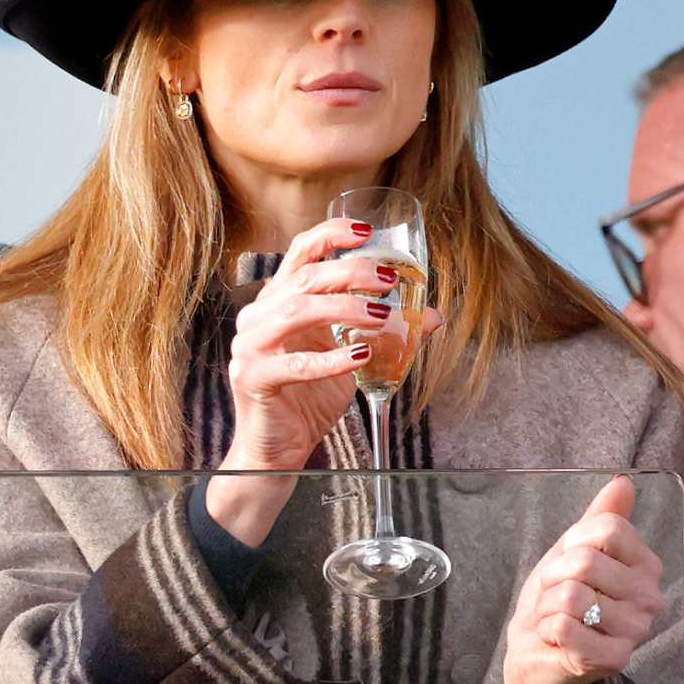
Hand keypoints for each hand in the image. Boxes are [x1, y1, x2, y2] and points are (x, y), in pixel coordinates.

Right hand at [210, 219, 442, 545]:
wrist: (276, 452)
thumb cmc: (308, 399)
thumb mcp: (353, 357)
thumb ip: (387, 333)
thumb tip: (434, 315)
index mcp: (278, 301)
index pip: (299, 253)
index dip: (330, 235)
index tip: (366, 231)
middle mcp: (258, 317)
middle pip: (304, 278)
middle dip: (351, 272)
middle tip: (389, 280)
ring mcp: (250, 347)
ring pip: (295, 311)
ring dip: (344, 308)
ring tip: (381, 315)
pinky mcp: (252, 379)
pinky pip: (293, 364)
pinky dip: (331, 359)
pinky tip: (360, 356)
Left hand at [504, 476, 664, 683]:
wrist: (537, 651)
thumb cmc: (558, 598)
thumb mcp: (574, 550)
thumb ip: (601, 517)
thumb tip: (624, 482)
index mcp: (646, 565)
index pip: (608, 529)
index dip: (573, 541)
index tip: (567, 560)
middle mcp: (650, 597)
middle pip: (587, 562)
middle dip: (553, 576)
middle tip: (554, 594)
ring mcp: (635, 631)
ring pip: (572, 596)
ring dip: (548, 606)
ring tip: (555, 616)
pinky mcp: (614, 660)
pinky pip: (565, 627)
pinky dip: (547, 629)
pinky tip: (556, 638)